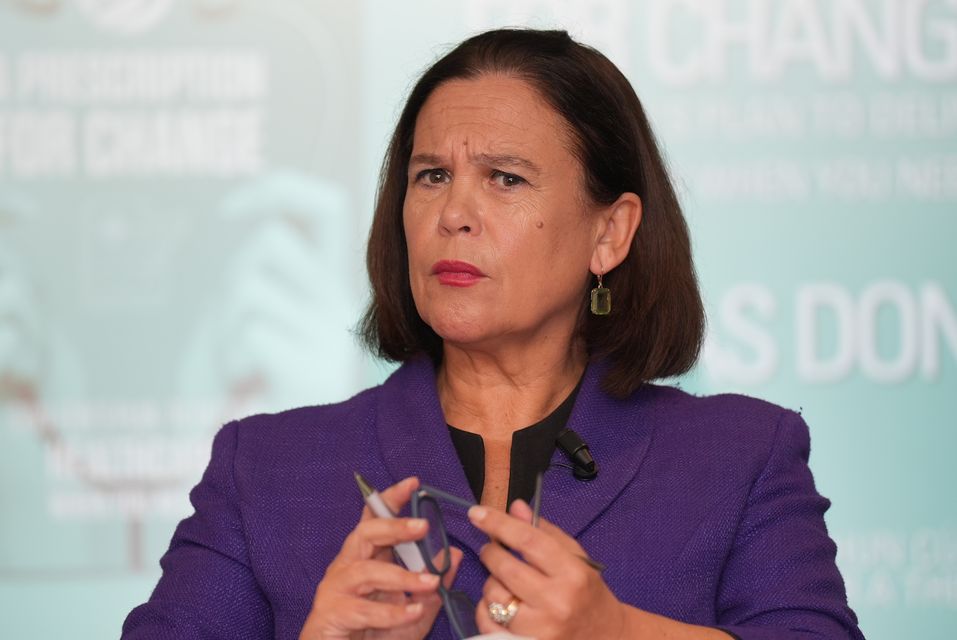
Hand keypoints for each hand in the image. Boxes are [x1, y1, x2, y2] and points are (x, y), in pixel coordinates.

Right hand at [299, 476, 462, 639]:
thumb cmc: (375, 635)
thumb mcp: (414, 610)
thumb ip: (432, 585)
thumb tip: (455, 555)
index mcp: (365, 559)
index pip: (374, 520)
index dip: (390, 499)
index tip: (413, 483)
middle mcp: (346, 568)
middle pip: (365, 534)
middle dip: (393, 526)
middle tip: (423, 525)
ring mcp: (335, 590)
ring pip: (365, 571)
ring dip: (401, 575)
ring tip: (429, 582)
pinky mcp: (331, 614)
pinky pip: (364, 609)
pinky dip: (391, 612)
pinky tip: (414, 611)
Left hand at [469, 500, 625, 639]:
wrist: (606, 637)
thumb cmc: (587, 593)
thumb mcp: (576, 557)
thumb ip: (545, 532)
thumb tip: (515, 507)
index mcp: (572, 573)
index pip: (528, 541)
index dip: (499, 523)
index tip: (478, 513)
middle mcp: (557, 602)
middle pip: (506, 568)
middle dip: (490, 552)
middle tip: (491, 547)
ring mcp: (541, 629)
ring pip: (494, 595)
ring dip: (491, 582)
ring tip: (504, 581)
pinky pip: (488, 623)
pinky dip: (486, 609)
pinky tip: (499, 603)